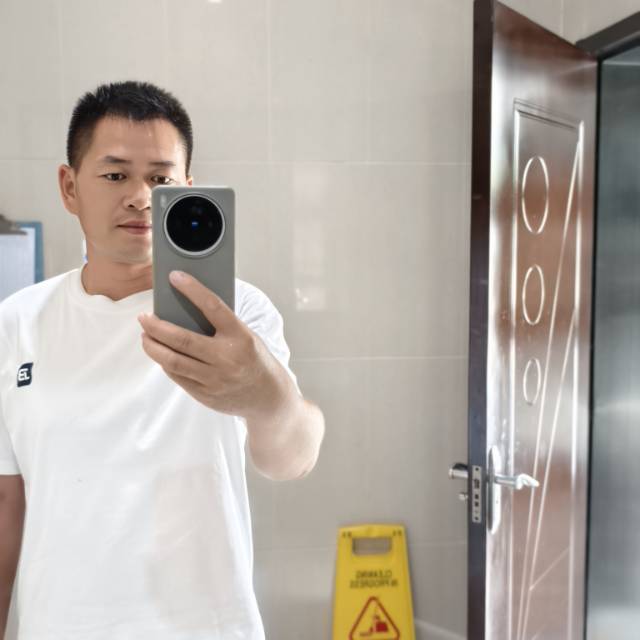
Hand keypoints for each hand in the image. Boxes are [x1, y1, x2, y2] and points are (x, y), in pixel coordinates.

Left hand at [137, 270, 281, 418]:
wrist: (268, 396)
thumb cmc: (253, 358)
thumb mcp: (245, 336)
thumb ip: (221, 326)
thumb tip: (184, 311)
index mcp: (240, 336)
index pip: (213, 307)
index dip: (192, 290)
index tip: (174, 276)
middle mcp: (227, 358)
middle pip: (182, 339)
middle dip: (156, 327)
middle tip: (144, 318)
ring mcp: (215, 379)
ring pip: (173, 361)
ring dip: (153, 347)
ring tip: (145, 336)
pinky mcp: (206, 395)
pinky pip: (178, 376)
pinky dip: (165, 363)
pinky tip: (160, 354)